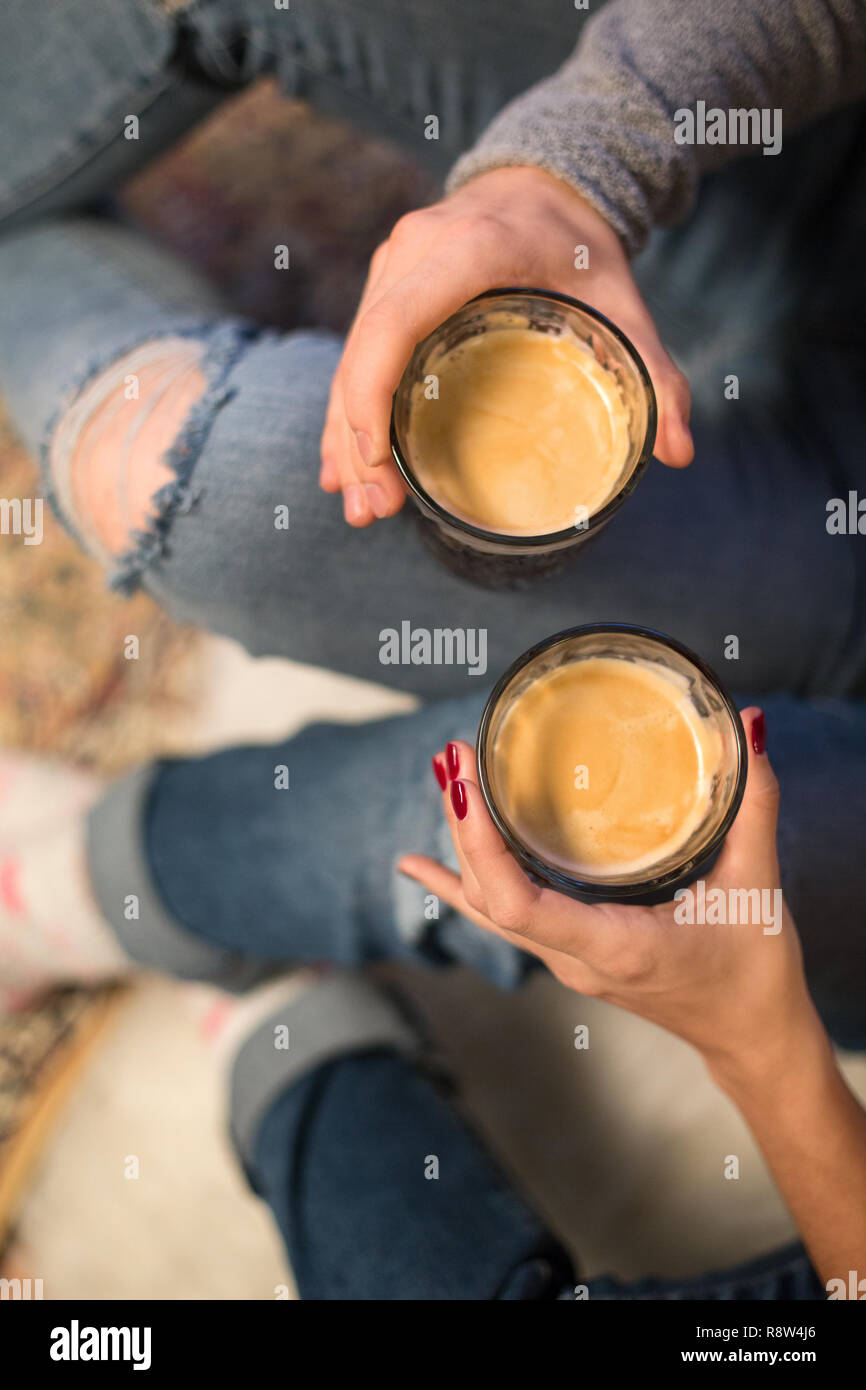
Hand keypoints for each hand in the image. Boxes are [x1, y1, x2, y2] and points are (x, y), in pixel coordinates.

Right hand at [320, 165, 693, 526]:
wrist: (548, 179)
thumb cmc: (581, 246)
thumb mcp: (624, 303)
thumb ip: (654, 372)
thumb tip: (681, 452)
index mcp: (467, 249)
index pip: (394, 325)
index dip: (371, 398)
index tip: (377, 465)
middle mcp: (415, 250)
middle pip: (363, 352)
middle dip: (357, 440)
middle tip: (373, 512)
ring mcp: (393, 263)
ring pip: (351, 355)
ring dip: (345, 434)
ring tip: (360, 506)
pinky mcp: (386, 280)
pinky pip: (355, 349)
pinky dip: (348, 409)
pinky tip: (342, 465)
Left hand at [400, 709, 819, 1082]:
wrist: (749, 1036)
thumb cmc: (753, 969)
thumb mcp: (758, 888)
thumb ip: (754, 807)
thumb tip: (748, 726)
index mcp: (613, 946)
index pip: (517, 903)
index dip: (480, 844)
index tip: (468, 783)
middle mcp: (574, 958)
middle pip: (489, 897)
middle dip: (462, 825)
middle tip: (453, 755)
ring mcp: (565, 960)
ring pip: (488, 907)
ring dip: (460, 844)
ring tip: (443, 779)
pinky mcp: (567, 952)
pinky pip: (500, 916)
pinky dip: (458, 886)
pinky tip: (416, 866)